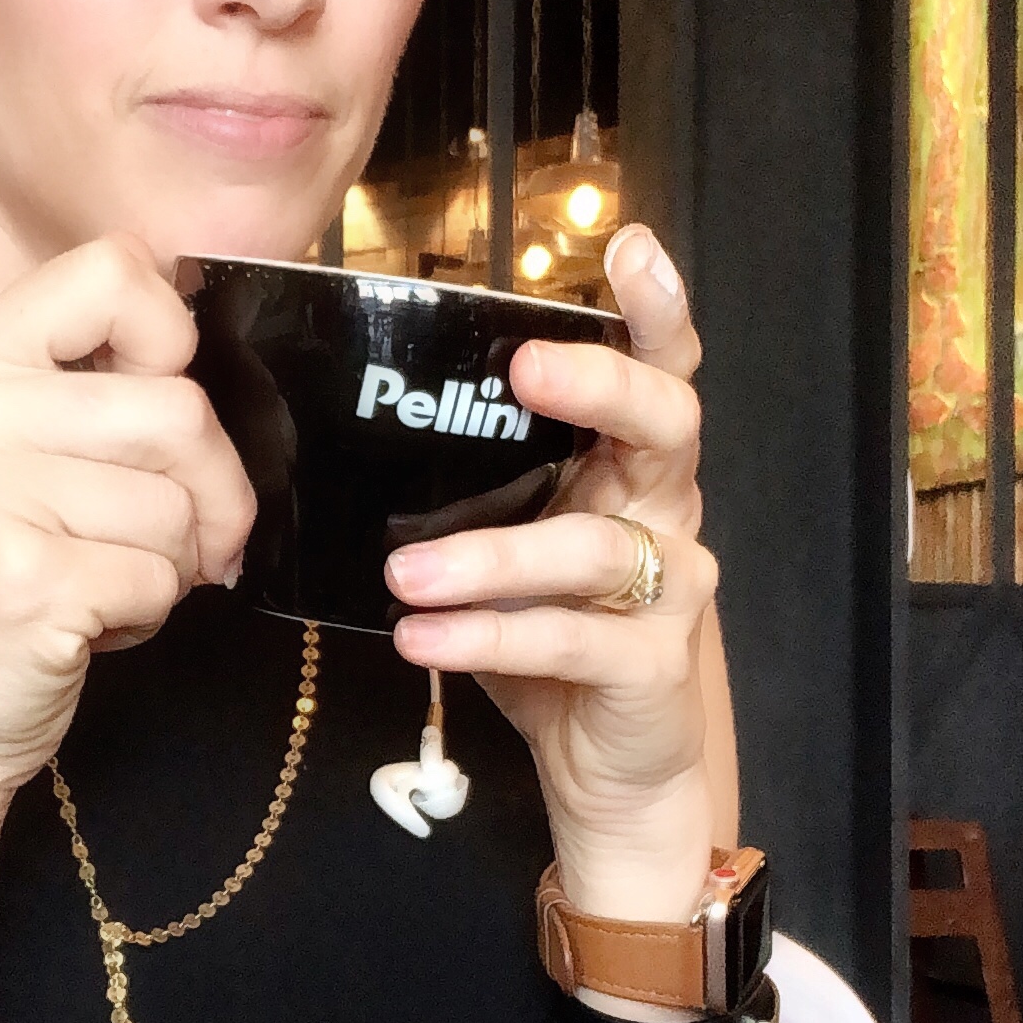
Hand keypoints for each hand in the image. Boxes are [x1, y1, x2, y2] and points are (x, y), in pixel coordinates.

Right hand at [0, 235, 255, 797]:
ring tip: (102, 581)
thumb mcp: (7, 452)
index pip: (115, 270)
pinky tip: (84, 624)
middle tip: (174, 542)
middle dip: (209, 492)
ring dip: (172, 562)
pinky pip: (159, 577)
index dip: (171, 341)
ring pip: (176, 502)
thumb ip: (87, 387)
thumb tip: (214, 360)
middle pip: (178, 407)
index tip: (154, 406)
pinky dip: (147, 613)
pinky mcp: (22, 578)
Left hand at [383, 224, 717, 910]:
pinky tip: (424, 640)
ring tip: (404, 575)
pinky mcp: (653, 667)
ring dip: (490, 556)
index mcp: (631, 471)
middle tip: (521, 369)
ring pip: (591, 546)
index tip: (627, 246)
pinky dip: (490, 636)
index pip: (662, 370)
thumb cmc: (551, 647)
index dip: (656, 306)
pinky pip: (570, 638)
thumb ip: (472, 493)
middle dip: (599, 385)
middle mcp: (666, 514)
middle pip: (665, 424)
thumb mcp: (511, 554)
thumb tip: (351, 426)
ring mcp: (672, 591)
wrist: (614, 777)